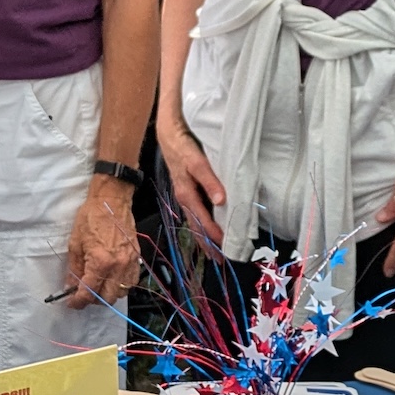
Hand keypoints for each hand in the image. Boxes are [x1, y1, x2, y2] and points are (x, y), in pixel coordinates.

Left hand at [61, 179, 141, 308]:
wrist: (111, 201)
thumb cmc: (91, 218)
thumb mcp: (75, 244)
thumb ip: (74, 269)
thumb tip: (71, 286)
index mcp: (100, 262)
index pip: (89, 293)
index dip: (78, 302)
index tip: (72, 303)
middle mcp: (117, 266)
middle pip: (107, 299)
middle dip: (93, 300)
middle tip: (84, 293)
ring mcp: (129, 263)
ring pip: (121, 293)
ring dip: (108, 294)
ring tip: (98, 285)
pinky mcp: (136, 258)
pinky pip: (132, 283)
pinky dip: (121, 286)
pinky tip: (112, 279)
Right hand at [157, 116, 225, 244]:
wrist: (168, 135)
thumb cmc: (183, 147)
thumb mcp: (196, 161)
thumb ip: (209, 180)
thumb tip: (220, 201)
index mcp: (187, 195)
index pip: (203, 222)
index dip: (214, 235)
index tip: (226, 247)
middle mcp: (184, 199)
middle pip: (197, 227)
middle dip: (208, 244)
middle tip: (221, 259)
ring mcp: (184, 196)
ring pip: (195, 222)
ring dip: (205, 238)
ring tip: (215, 252)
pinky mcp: (186, 191)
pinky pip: (195, 214)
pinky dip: (202, 226)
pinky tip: (207, 230)